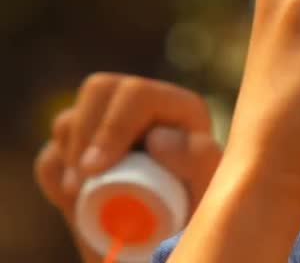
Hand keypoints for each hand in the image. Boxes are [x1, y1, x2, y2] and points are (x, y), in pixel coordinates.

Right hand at [33, 74, 221, 262]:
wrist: (165, 249)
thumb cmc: (198, 222)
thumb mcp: (211, 194)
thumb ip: (201, 162)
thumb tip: (158, 137)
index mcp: (181, 111)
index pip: (138, 94)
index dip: (112, 125)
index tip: (96, 169)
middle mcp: (146, 111)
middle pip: (99, 89)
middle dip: (83, 135)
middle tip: (81, 184)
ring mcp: (110, 131)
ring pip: (70, 120)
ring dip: (69, 160)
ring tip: (88, 198)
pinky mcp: (83, 156)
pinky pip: (51, 153)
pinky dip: (54, 178)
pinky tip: (77, 202)